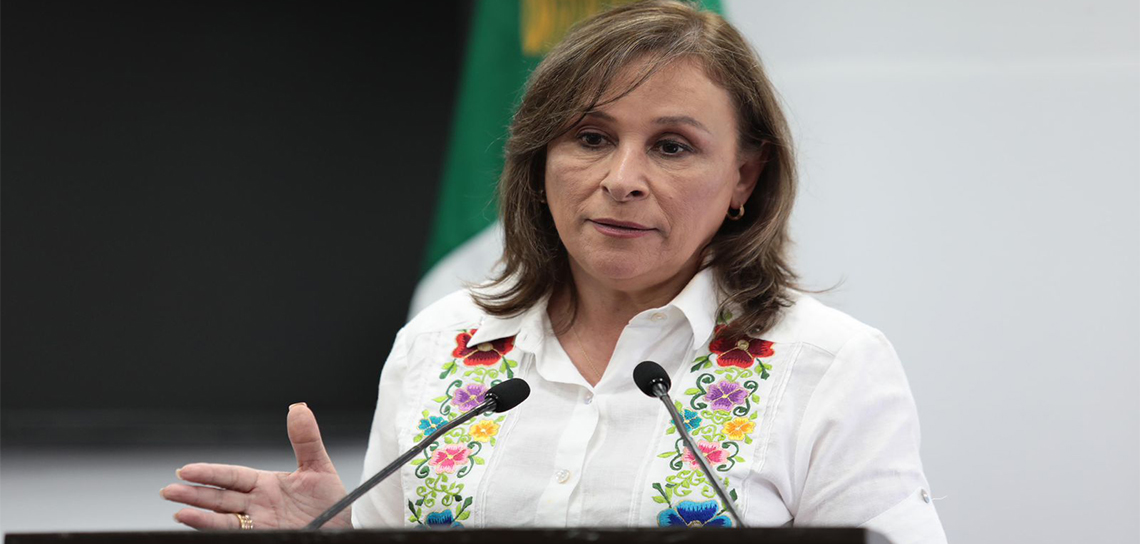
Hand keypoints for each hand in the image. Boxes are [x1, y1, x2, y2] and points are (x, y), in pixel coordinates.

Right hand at [161, 403, 351, 528]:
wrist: (344, 530)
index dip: (210, 474)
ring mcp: (258, 524)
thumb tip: (298, 408)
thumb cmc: (331, 503)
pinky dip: (215, 529)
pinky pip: (235, 534)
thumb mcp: (320, 469)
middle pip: (219, 498)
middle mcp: (257, 505)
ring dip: (199, 517)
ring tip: (178, 512)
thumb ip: (306, 440)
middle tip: (168, 491)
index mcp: (265, 485)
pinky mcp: (262, 538)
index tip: (186, 470)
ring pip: (222, 520)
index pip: (232, 477)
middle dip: (193, 495)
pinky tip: (199, 525)